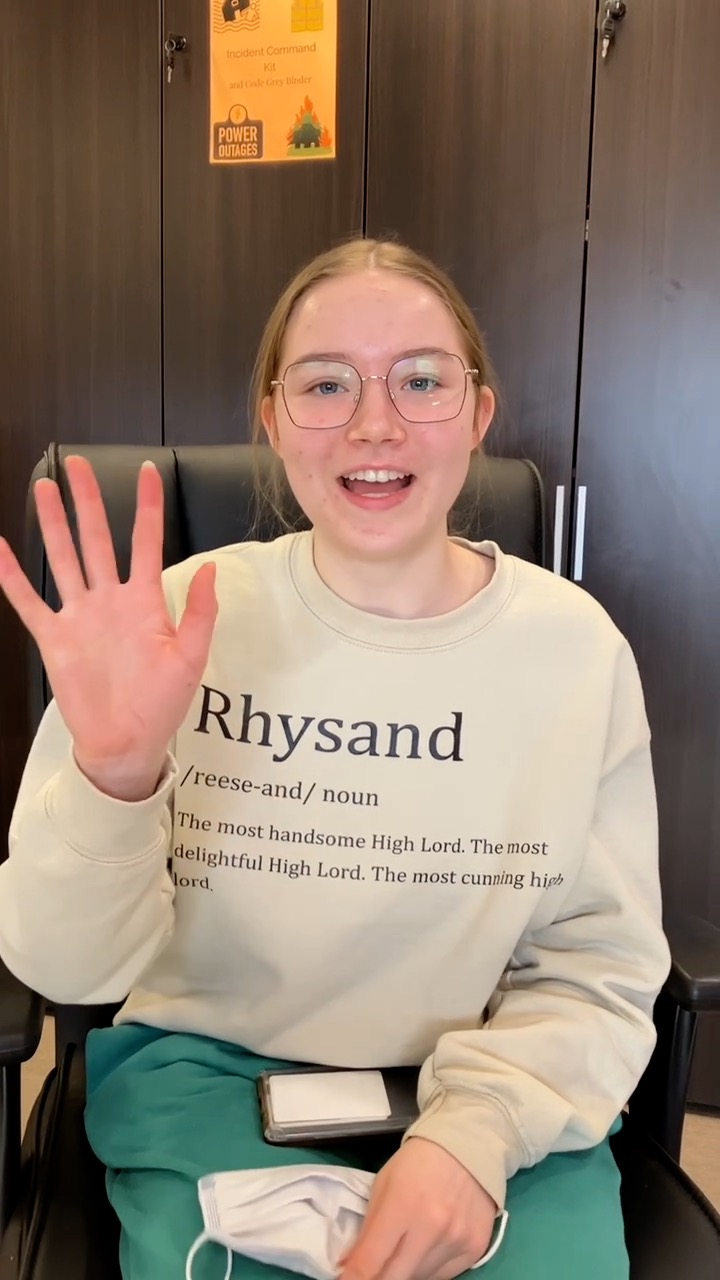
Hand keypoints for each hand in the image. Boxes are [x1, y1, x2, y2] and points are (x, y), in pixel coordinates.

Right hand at [0, 456, 217, 797]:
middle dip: (87, 501)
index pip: (146, 542)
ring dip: (52, 524)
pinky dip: (12, 576)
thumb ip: (201, 613)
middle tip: (77, 464)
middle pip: (96, 538)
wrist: (127, 742)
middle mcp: (110, 600)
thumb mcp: (191, 658)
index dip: (147, 506)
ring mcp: (80, 616)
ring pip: (64, 558)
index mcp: (145, 601)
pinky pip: (30, 601)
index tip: (148, 470)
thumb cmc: (162, 704)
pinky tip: (0, 549)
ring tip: (43, 488)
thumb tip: (211, 568)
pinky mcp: (55, 638)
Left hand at [340, 1138, 496, 1279]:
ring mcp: (456, 1241)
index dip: (354, 1277)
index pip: (370, 1261)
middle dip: (378, 1277)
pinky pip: (443, 1276)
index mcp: (402, 1205)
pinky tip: (428, 1248)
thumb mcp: (383, 1185)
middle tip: (373, 1268)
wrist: (467, 1148)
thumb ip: (368, 1229)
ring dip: (405, 1270)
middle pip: (394, 1279)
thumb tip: (350, 1267)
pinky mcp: (475, 1249)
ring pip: (419, 1279)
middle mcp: (431, 1228)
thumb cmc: (417, 1163)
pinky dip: (429, 1268)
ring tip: (406, 1248)